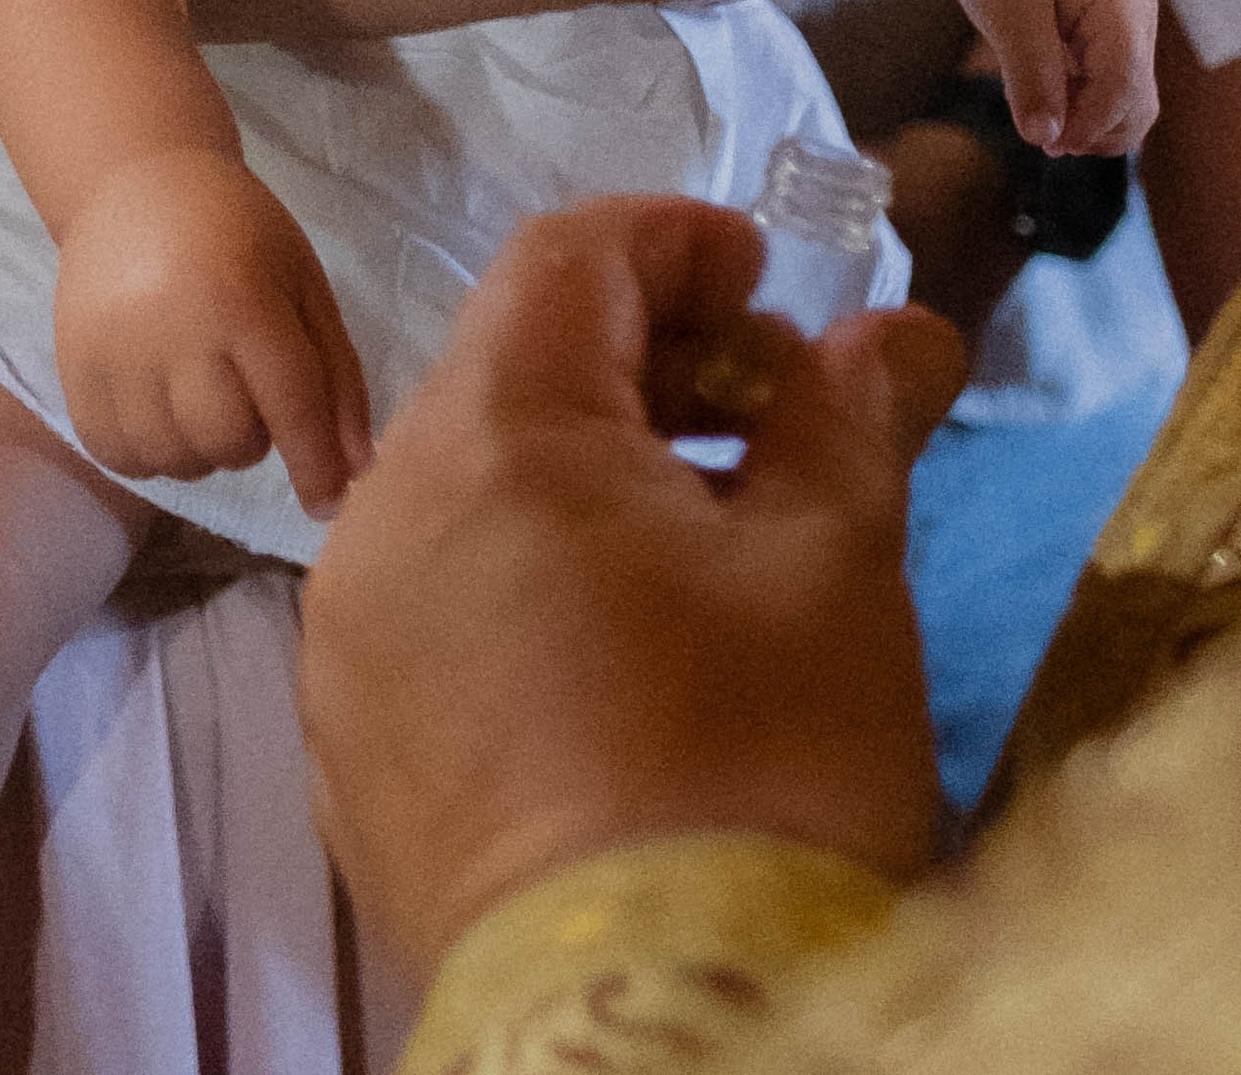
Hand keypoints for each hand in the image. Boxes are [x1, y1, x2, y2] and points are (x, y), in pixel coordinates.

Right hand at [54, 145, 373, 516]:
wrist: (135, 182)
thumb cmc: (236, 231)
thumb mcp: (302, 282)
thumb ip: (335, 373)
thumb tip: (355, 471)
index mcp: (241, 296)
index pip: (289, 403)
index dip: (315, 463)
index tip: (330, 503)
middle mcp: (171, 327)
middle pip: (228, 441)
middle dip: (253, 439)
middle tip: (248, 396)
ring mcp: (113, 350)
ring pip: (173, 457)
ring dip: (201, 450)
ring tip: (201, 399)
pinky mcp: (71, 365)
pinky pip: (117, 453)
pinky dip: (149, 452)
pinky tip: (160, 412)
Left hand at [298, 196, 965, 975]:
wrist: (659, 1024)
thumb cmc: (758, 766)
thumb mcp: (834, 567)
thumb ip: (849, 417)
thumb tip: (891, 333)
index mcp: (489, 436)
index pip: (567, 259)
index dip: (676, 243)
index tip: (768, 282)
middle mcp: (381, 515)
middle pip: (510, 369)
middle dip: (647, 365)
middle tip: (773, 417)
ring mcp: (349, 640)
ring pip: (468, 491)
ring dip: (587, 477)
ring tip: (714, 541)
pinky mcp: (350, 749)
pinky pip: (437, 607)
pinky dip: (527, 583)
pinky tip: (629, 652)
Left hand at [941, 0, 1159, 156]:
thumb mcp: (1008, 14)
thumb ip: (1031, 76)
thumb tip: (1045, 140)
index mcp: (1122, 6)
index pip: (1125, 88)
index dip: (1090, 126)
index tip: (1048, 145)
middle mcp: (1137, 18)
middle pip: (1138, 102)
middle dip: (1096, 131)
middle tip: (1043, 140)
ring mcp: (1128, 25)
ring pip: (1128, 99)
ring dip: (1090, 121)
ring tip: (1041, 121)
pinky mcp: (1111, 33)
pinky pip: (1109, 82)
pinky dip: (1082, 101)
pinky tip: (1045, 101)